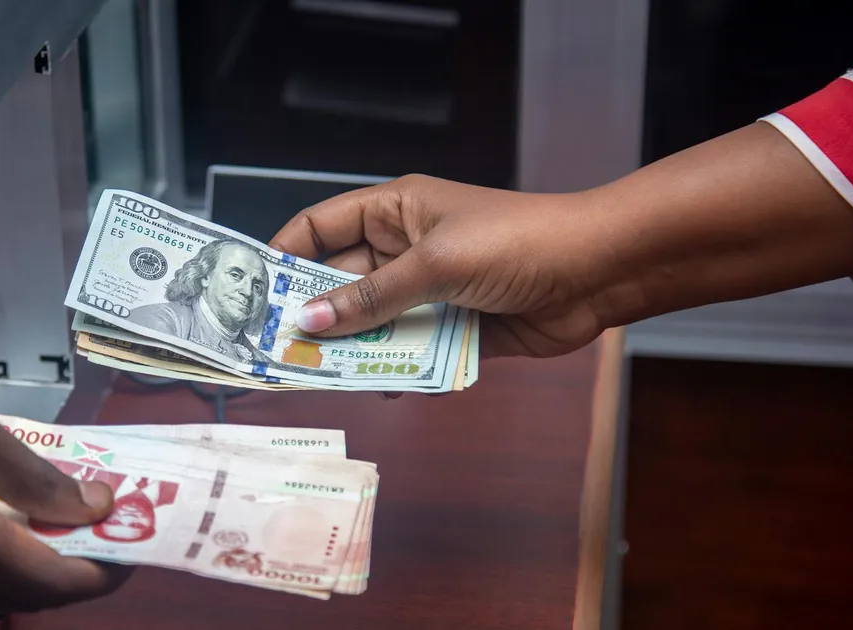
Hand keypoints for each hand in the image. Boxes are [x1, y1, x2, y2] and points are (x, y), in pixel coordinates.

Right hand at [269, 174, 613, 359]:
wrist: (598, 274)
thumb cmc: (517, 243)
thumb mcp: (434, 264)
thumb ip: (371, 296)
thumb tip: (309, 320)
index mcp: (395, 212)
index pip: (322, 227)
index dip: (286, 255)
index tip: (255, 294)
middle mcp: (406, 249)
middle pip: (342, 282)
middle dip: (316, 315)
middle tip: (282, 352)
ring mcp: (430, 290)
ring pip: (374, 323)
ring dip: (356, 348)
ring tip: (326, 377)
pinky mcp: (454, 328)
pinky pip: (411, 350)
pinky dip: (397, 368)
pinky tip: (385, 385)